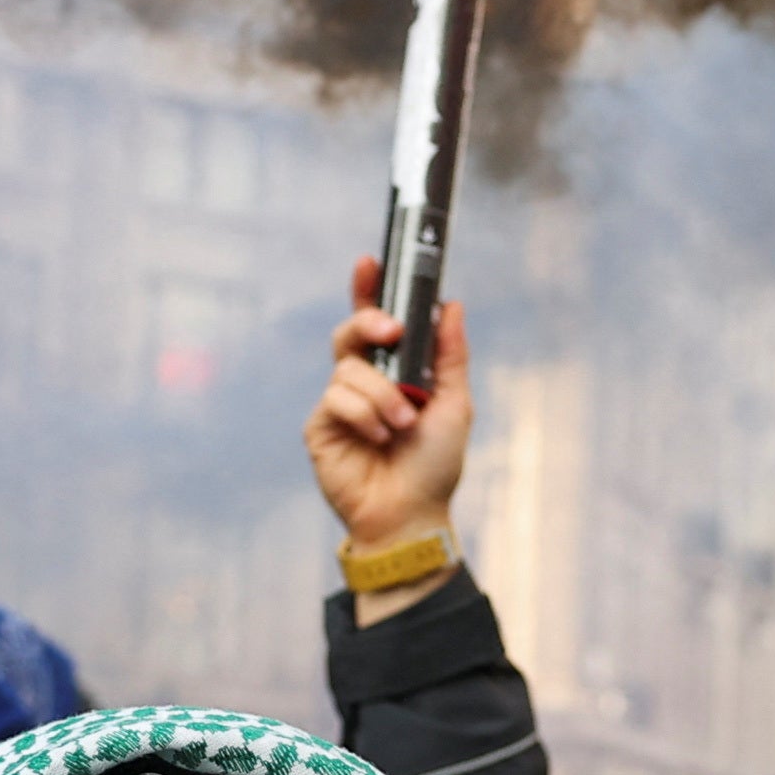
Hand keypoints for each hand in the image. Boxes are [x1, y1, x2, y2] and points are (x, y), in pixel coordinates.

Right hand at [306, 258, 472, 604]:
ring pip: (350, 370)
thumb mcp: (454, 404)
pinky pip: (337, 399)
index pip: (376, 323)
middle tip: (392, 333)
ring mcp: (339, 404)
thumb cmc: (434, 464)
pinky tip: (379, 438)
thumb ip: (450, 355)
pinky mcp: (320, 426)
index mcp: (394, 372)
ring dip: (383, 395)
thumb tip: (452, 305)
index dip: (367, 289)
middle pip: (351, 332)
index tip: (370, 260)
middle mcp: (363, 382)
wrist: (411, 514)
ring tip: (402, 426)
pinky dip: (365, 415)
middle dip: (369, 323)